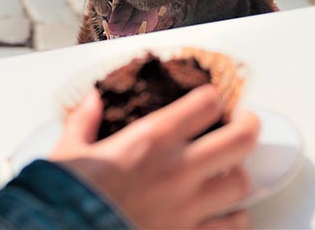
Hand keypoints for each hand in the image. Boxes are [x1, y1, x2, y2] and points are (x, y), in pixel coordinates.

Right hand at [50, 85, 259, 228]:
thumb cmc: (65, 196)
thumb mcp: (68, 152)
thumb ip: (83, 122)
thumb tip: (92, 102)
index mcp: (152, 139)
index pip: (207, 103)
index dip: (212, 99)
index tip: (210, 103)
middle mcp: (178, 169)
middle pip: (241, 139)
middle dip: (249, 126)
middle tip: (245, 123)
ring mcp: (187, 207)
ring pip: (241, 184)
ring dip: (239, 175)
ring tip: (230, 171)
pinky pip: (231, 228)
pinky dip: (234, 218)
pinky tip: (224, 212)